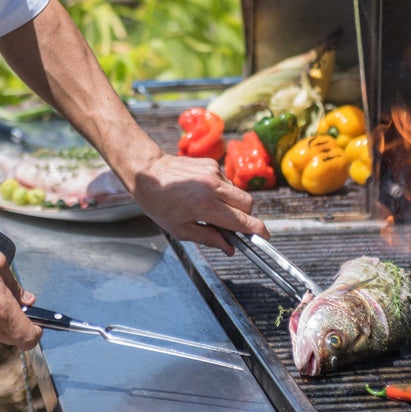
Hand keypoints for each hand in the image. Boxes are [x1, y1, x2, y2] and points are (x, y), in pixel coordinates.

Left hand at [131, 152, 268, 252]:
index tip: (263, 236)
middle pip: (248, 203)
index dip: (256, 230)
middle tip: (233, 225)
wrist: (147, 173)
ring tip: (210, 208)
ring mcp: (213, 172)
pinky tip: (204, 194)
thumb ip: (209, 238)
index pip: (242, 220)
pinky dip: (222, 191)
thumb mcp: (181, 230)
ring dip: (232, 203)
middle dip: (246, 216)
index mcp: (206, 206)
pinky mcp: (211, 163)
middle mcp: (214, 187)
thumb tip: (230, 248)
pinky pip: (226, 181)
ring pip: (238, 192)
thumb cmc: (160, 203)